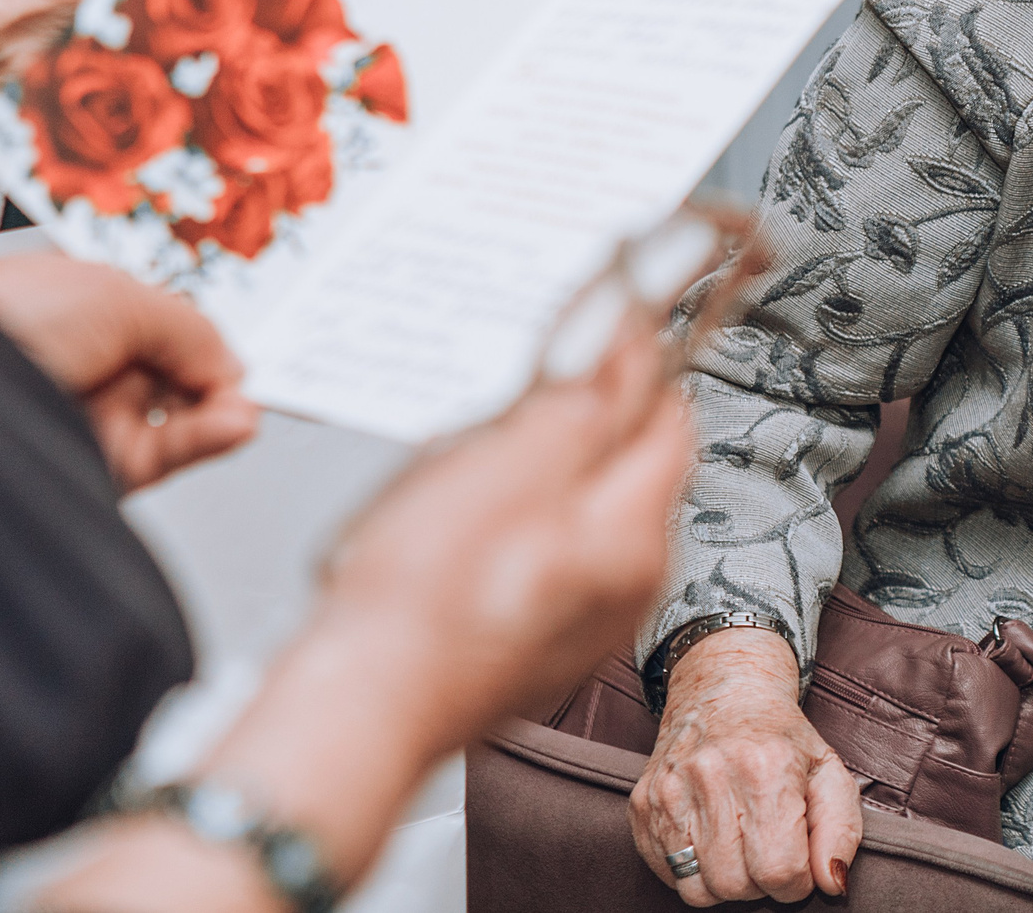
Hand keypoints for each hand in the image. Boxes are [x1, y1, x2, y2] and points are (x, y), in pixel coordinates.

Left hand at [0, 253, 257, 490]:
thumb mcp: (119, 296)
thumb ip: (189, 328)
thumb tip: (232, 370)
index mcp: (82, 307)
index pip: (163, 324)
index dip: (203, 334)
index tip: (240, 344)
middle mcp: (88, 362)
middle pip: (180, 373)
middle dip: (219, 375)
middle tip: (241, 378)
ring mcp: (95, 415)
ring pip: (184, 418)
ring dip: (224, 410)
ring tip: (241, 406)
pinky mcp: (104, 465)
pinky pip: (172, 451)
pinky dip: (212, 437)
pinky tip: (234, 422)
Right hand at [34, 311, 695, 912]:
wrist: (363, 706)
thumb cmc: (422, 595)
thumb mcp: (508, 461)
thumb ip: (585, 400)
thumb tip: (635, 341)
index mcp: (637, 532)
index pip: (670, 416)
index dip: (635, 362)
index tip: (592, 326)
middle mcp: (633, 580)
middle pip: (632, 461)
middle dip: (585, 415)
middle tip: (515, 394)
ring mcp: (592, 617)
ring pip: (588, 505)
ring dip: (546, 466)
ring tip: (474, 461)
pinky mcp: (547, 639)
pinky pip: (553, 552)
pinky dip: (522, 521)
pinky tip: (463, 522)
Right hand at [630, 630, 863, 904]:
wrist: (724, 689)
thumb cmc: (782, 738)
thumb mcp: (829, 773)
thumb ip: (842, 831)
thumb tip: (832, 884)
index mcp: (764, 769)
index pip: (779, 870)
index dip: (797, 880)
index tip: (798, 858)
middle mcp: (710, 777)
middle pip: (736, 885)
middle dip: (760, 883)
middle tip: (767, 849)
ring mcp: (668, 792)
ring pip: (698, 890)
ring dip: (726, 881)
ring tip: (739, 845)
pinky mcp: (642, 805)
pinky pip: (667, 875)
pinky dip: (693, 870)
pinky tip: (710, 837)